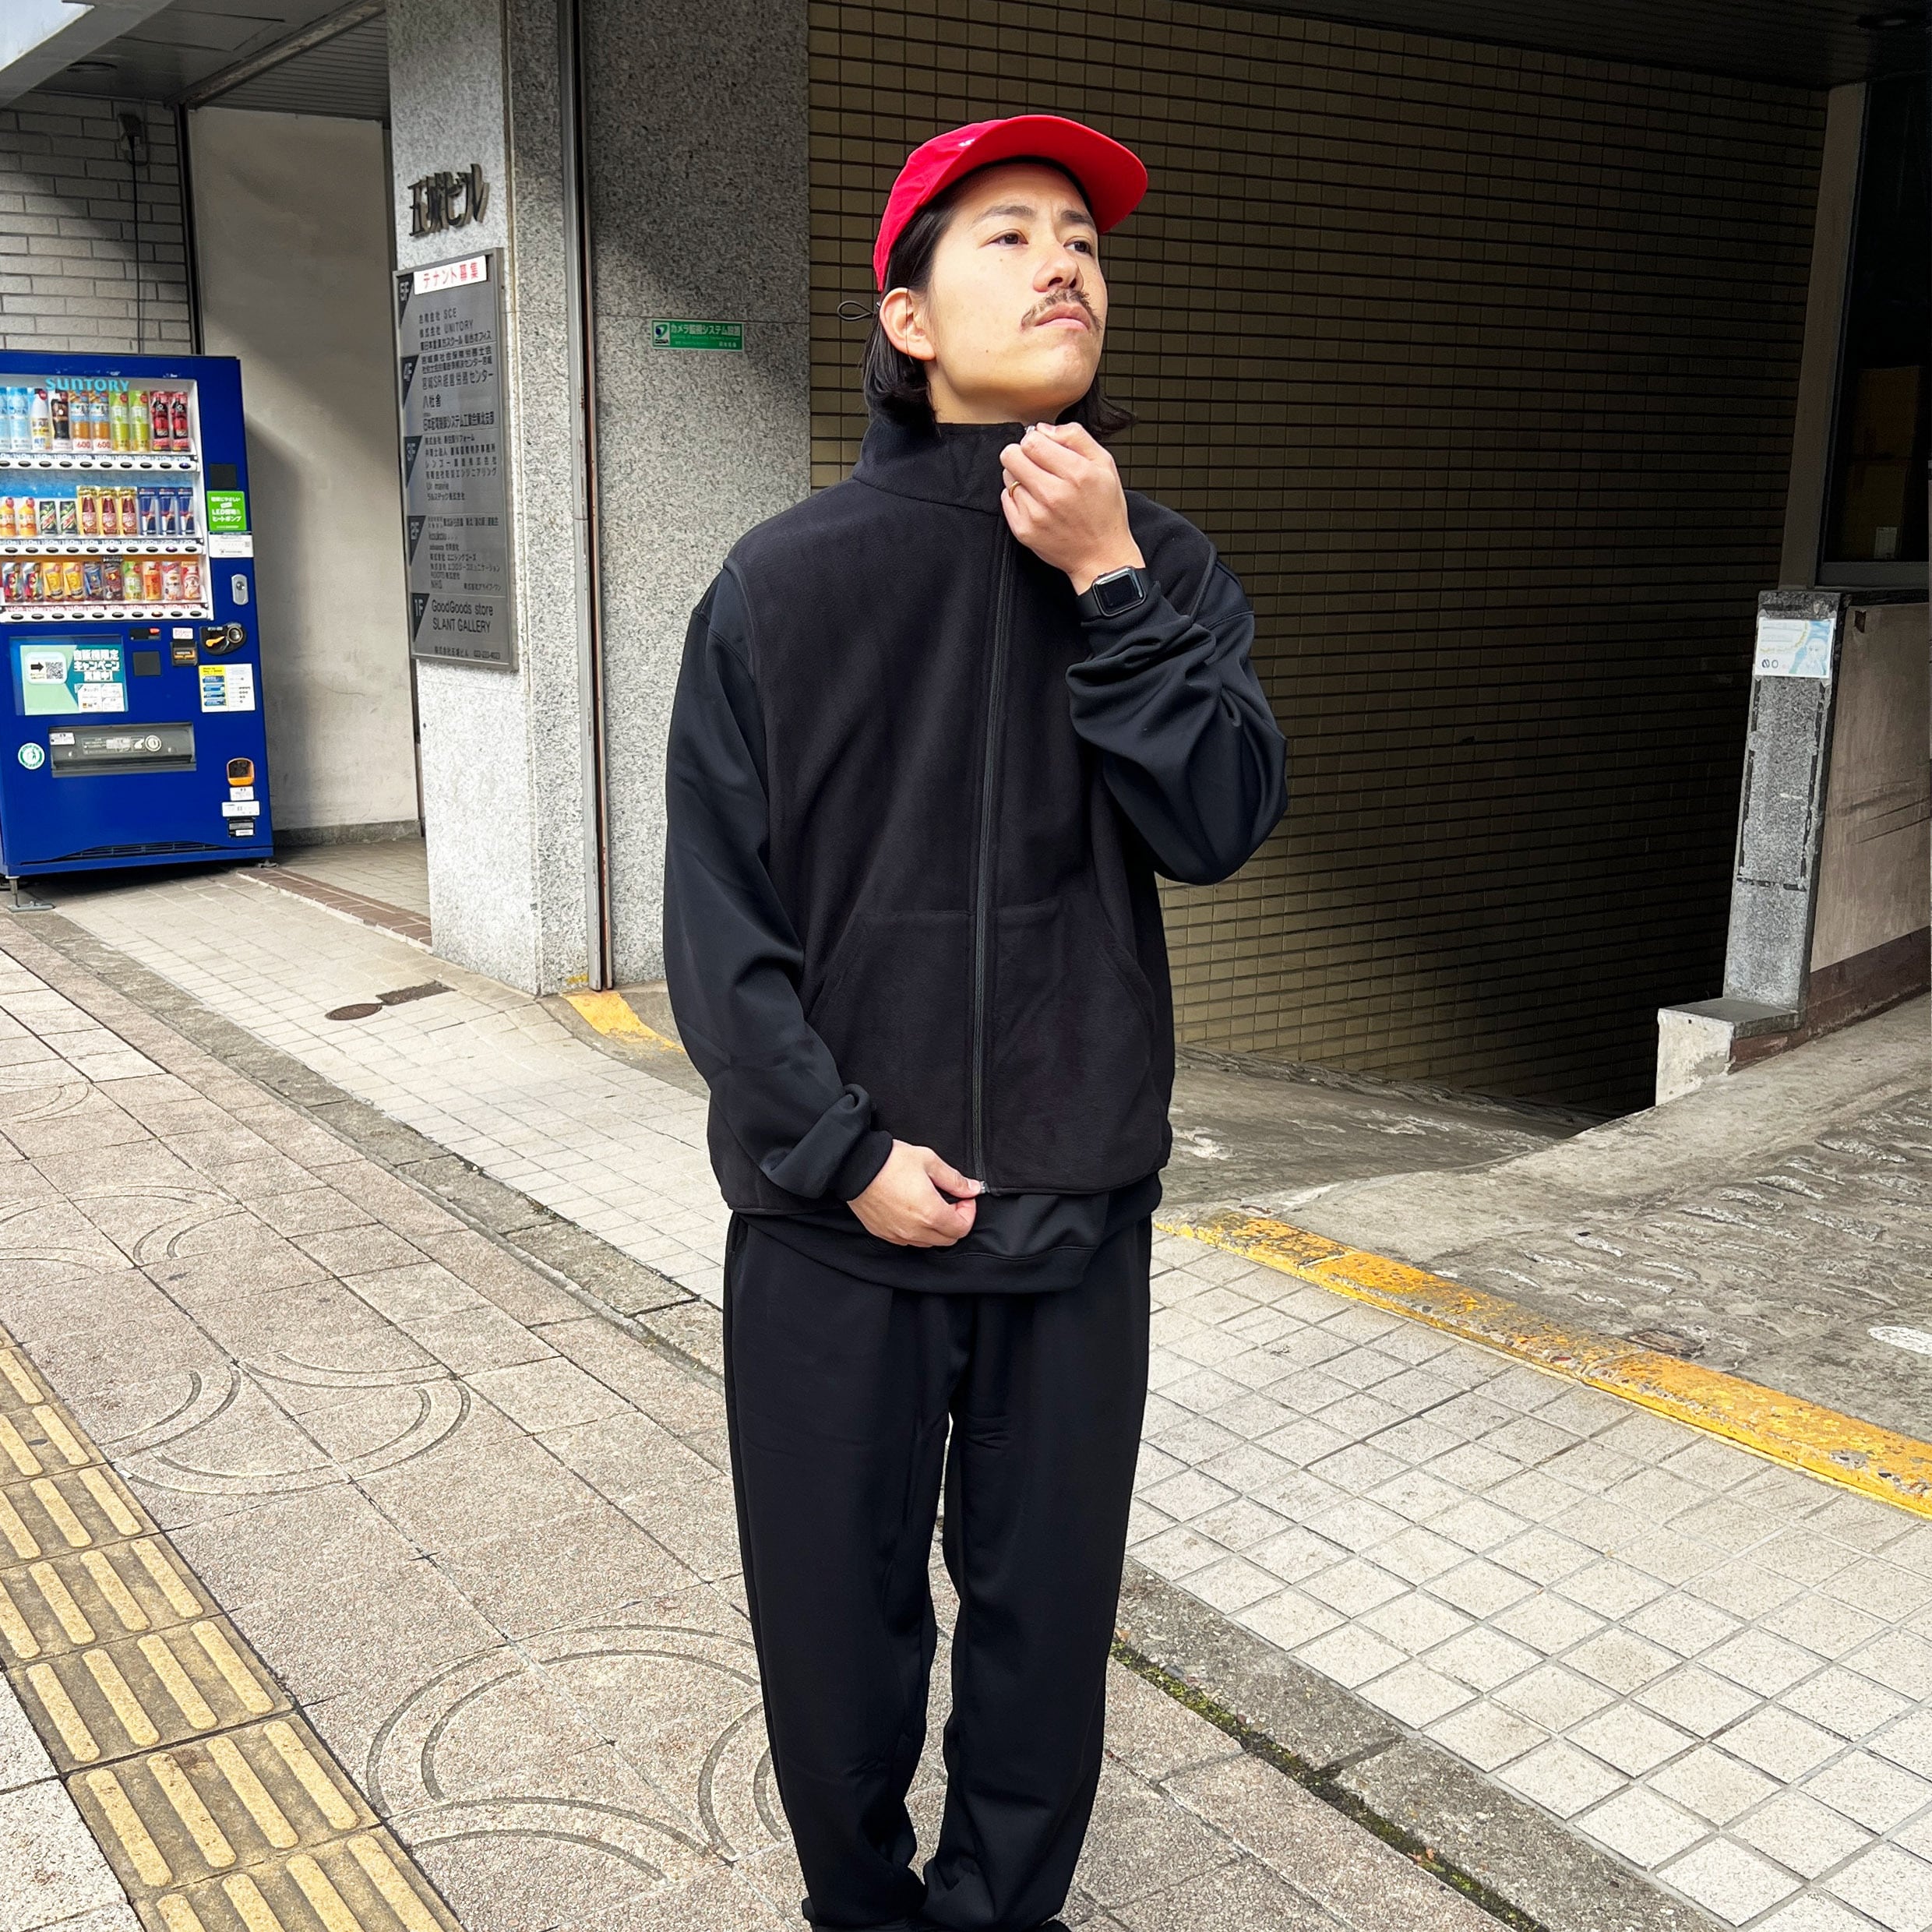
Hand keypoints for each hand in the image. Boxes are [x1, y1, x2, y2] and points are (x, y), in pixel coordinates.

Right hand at [850, 1140, 981, 1246]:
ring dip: (936, 1228)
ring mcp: (897, 1234)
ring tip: (931, 1205)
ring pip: (928, 1242)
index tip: (964, 1198)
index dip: (968, 1213)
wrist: (854, 1166)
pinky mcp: (883, 1233)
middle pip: (948, 1239)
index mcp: (930, 1213)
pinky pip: (908, 1240)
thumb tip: (971, 1189)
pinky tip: (913, 1212)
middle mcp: (915, 1230)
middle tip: (951, 1201)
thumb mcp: (928, 1161)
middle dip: (955, 1221)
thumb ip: (954, 1179)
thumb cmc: (890, 1161)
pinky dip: (917, 1231)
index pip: (962, 1228)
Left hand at [999, 421, 1145, 594]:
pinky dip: (1018, 497)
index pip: (1032, 441)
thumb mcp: (1104, 465)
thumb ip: (1075, 437)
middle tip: (1036, 464)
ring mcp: (1036, 514)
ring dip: (1020, 477)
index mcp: (1076, 473)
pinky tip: (1036, 504)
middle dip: (1021, 455)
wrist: (1101, 555)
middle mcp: (1054, 494)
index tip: (1042, 448)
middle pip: (1012, 456)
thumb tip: (1042, 428)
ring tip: (1040, 487)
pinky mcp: (1024, 530)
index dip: (1034, 440)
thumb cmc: (1104, 510)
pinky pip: (1006, 499)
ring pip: (1007, 477)